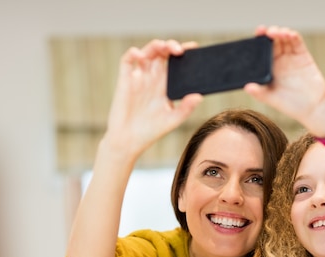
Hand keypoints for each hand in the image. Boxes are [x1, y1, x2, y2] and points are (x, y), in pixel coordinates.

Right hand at [104, 39, 202, 156]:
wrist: (128, 142)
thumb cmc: (150, 131)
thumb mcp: (172, 120)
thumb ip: (186, 108)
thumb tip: (199, 96)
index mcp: (165, 86)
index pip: (176, 64)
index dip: (184, 53)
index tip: (194, 48)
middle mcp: (152, 78)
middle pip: (162, 54)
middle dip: (171, 46)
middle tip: (179, 50)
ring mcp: (139, 78)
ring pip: (147, 53)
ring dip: (155, 46)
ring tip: (163, 46)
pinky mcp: (125, 80)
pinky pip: (127, 61)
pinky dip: (132, 53)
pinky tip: (140, 56)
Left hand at [244, 26, 324, 137]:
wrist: (312, 108)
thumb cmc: (291, 105)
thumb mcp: (272, 99)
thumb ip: (260, 92)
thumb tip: (246, 87)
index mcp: (269, 69)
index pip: (261, 51)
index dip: (257, 42)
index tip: (254, 37)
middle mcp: (279, 60)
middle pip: (272, 41)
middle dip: (267, 34)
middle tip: (263, 31)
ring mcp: (291, 57)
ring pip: (283, 38)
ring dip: (279, 32)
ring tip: (274, 33)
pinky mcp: (303, 56)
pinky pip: (297, 42)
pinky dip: (292, 35)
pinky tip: (288, 34)